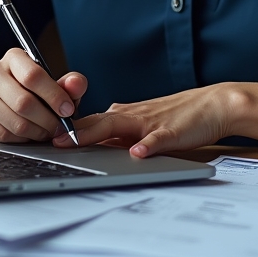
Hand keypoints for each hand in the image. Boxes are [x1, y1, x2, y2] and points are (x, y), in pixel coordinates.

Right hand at [0, 49, 87, 143]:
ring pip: (15, 123)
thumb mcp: (51, 81)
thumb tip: (77, 84)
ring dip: (38, 132)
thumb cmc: (29, 88)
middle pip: (24, 103)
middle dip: (48, 120)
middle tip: (60, 127)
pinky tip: (31, 134)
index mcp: (13, 57)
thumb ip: (68, 83)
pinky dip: (23, 139)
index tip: (68, 109)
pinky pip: (5, 135)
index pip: (33, 76)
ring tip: (47, 131)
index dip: (54, 95)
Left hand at [54, 84, 244, 157]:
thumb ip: (121, 133)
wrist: (213, 104)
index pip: (92, 121)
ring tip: (76, 141)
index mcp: (126, 115)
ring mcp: (152, 122)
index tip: (43, 136)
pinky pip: (157, 139)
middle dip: (72, 130)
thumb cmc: (179, 116)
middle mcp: (134, 115)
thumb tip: (93, 144)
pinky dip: (146, 145)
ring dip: (96, 133)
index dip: (68, 129)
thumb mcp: (144, 123)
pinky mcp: (172, 131)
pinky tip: (137, 153)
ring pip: (120, 125)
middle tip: (49, 139)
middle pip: (98, 121)